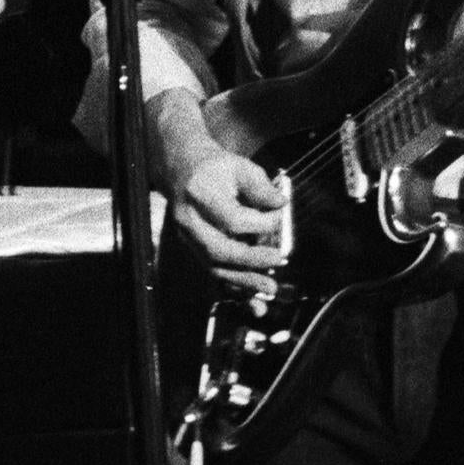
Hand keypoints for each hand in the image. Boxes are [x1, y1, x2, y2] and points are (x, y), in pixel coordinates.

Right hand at [154, 92, 288, 288]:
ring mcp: (186, 237)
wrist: (182, 168)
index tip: (280, 217)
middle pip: (218, 249)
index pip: (232, 219)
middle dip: (251, 260)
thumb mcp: (240, 166)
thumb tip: (281, 204)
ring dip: (243, 281)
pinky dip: (232, 287)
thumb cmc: (215, 167)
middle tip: (278, 260)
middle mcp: (188, 219)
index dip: (262, 223)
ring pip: (213, 266)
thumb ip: (261, 187)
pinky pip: (211, 272)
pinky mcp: (190, 248)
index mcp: (200, 193)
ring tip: (269, 289)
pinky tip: (251, 298)